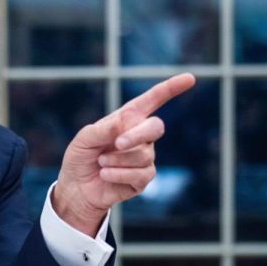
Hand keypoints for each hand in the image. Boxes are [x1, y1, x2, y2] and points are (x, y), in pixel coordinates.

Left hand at [52, 73, 196, 234]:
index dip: (171, 88)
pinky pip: (140, 174)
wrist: (77, 187)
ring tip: (101, 162)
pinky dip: (117, 174)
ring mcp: (144, 157)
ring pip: (143, 154)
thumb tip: (128, 121)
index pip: (153, 100)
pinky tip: (105, 174)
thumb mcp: (84, 138)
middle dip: (136, 135)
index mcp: (127, 119)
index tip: (189, 78)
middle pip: (155, 127)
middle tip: (117, 144)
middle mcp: (140, 136)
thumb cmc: (80, 157)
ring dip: (117, 159)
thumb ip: (104, 128)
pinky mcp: (143, 178)